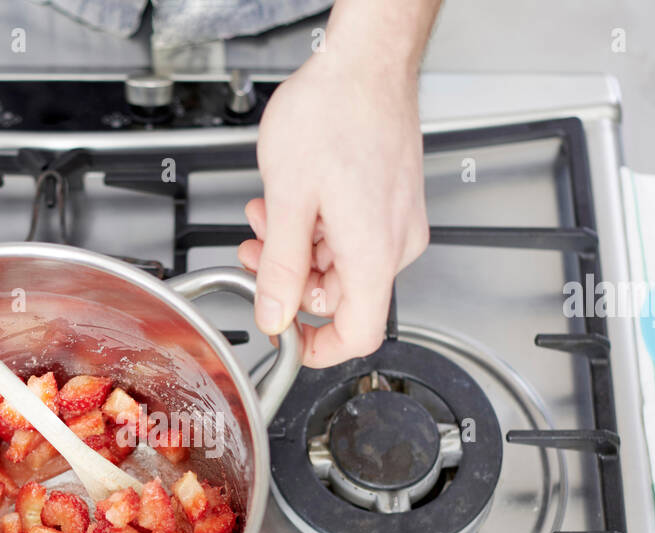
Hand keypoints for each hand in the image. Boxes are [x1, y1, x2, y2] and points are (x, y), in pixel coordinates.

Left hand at [238, 49, 428, 366]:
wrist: (364, 61)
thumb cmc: (334, 113)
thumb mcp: (288, 201)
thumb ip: (280, 269)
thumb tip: (273, 316)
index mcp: (374, 253)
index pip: (358, 334)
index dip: (319, 350)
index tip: (287, 342)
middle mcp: (396, 243)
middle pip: (341, 297)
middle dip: (291, 280)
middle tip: (257, 255)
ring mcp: (398, 221)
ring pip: (341, 263)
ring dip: (298, 249)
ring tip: (269, 216)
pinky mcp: (393, 201)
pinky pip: (353, 235)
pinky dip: (317, 227)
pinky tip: (293, 201)